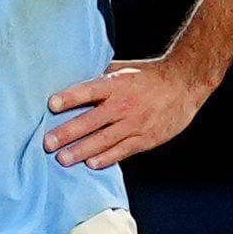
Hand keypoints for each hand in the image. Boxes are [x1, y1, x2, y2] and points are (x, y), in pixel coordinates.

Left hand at [47, 54, 218, 168]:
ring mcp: (135, 124)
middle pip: (90, 121)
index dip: (70, 98)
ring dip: (81, 151)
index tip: (51, 105)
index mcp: (117, 84)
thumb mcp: (124, 69)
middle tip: (47, 143)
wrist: (184, 84)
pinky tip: (91, 164)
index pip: (88, 90)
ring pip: (103, 140)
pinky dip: (106, 158)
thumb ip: (101, 78)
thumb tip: (77, 83)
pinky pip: (122, 151)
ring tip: (62, 159)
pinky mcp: (145, 138)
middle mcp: (124, 104)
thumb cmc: (150, 75)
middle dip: (67, 133)